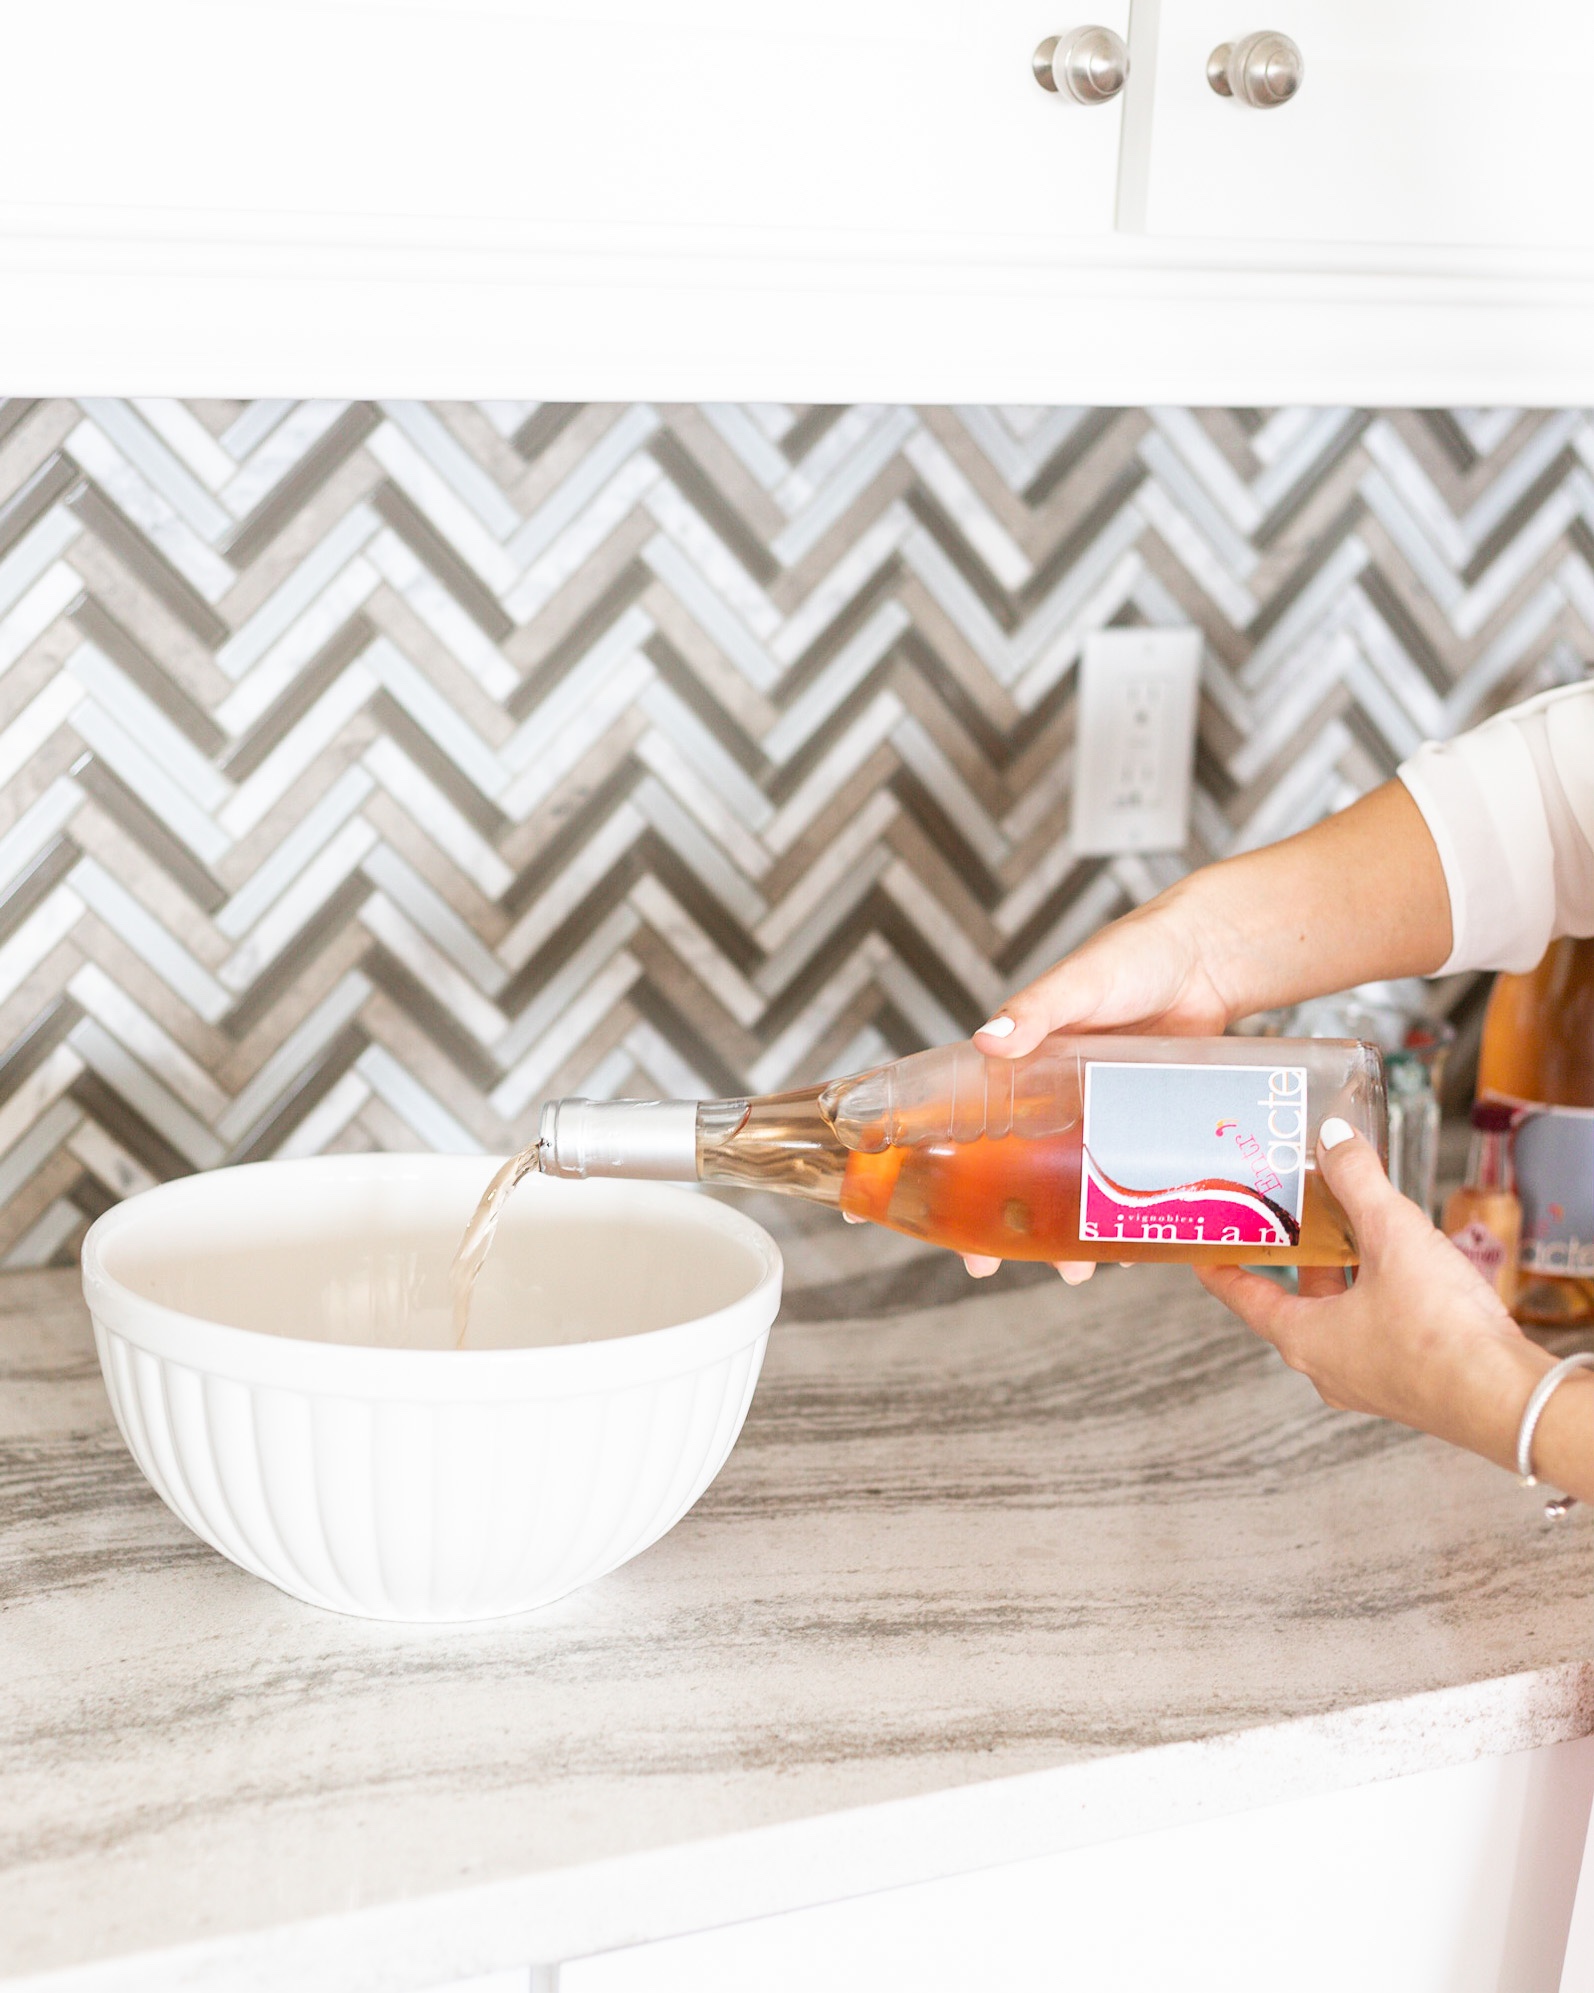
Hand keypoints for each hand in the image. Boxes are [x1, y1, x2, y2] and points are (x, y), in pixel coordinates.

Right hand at [962, 885, 1234, 1281]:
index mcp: (1019, 1065)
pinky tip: (1133, 1248)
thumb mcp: (1081, 982)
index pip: (959, 1122)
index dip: (930, 1166)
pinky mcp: (1146, 1124)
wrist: (1212, 955)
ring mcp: (1101, 1116)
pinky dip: (1128, 1216)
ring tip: (1073, 1274)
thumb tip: (989, 1040)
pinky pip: (1128, 1180)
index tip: (900, 1212)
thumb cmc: (1136, 955)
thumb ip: (1037, 1010)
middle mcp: (1052, 1098)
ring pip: (1070, 1187)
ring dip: (1066, 1234)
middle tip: (986, 1269)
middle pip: (1010, 1172)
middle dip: (997, 1224)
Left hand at [1197, 1119, 1547, 1468]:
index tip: (1204, 1250)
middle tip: (1294, 1219)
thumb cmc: (1441, 1333)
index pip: (1244, 1298)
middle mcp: (1330, 1367)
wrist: (1508, 1397)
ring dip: (1346, 1273)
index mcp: (1304, 1339)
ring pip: (1343, 1315)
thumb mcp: (1391, 1236)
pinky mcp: (1412, 1383)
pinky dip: (1380, 1294)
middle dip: (1300, 1257)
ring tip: (1358, 1228)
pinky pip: (1380, 1329)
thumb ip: (1358, 1182)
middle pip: (1298, 1301)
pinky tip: (1408, 1267)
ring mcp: (1372, 1380)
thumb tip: (1333, 1141)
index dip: (1222, 1268)